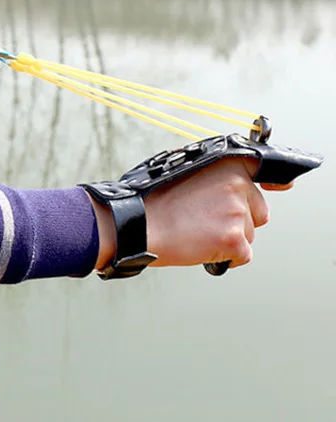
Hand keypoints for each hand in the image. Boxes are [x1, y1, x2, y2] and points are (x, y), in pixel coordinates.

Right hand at [91, 158, 292, 270]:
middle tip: (204, 221)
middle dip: (238, 220)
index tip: (283, 186)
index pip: (262, 172)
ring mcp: (237, 212)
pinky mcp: (234, 239)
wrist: (138, 225)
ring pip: (248, 235)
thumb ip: (214, 176)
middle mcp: (237, 184)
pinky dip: (224, 257)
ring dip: (228, 238)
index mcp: (226, 164)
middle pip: (257, 211)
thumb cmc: (152, 200)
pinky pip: (242, 255)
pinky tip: (200, 246)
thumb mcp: (184, 172)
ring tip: (195, 232)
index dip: (274, 183)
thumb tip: (233, 185)